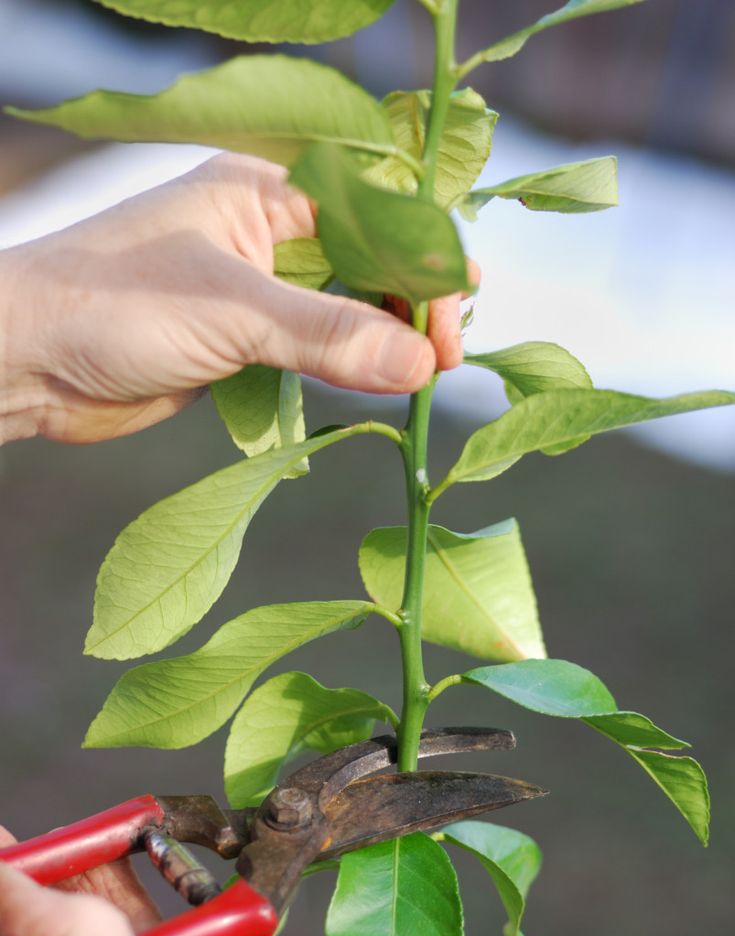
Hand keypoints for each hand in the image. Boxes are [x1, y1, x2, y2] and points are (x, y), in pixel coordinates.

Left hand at [0, 153, 473, 444]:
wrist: (29, 361)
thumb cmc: (111, 305)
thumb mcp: (231, 311)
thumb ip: (328, 335)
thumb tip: (417, 365)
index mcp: (267, 189)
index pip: (376, 211)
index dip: (422, 262)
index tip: (447, 327)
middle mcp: (270, 231)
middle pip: (372, 257)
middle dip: (412, 303)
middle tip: (444, 359)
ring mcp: (260, 287)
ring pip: (349, 304)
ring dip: (386, 338)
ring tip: (420, 378)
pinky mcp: (247, 340)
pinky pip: (319, 347)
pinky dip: (351, 366)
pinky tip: (376, 385)